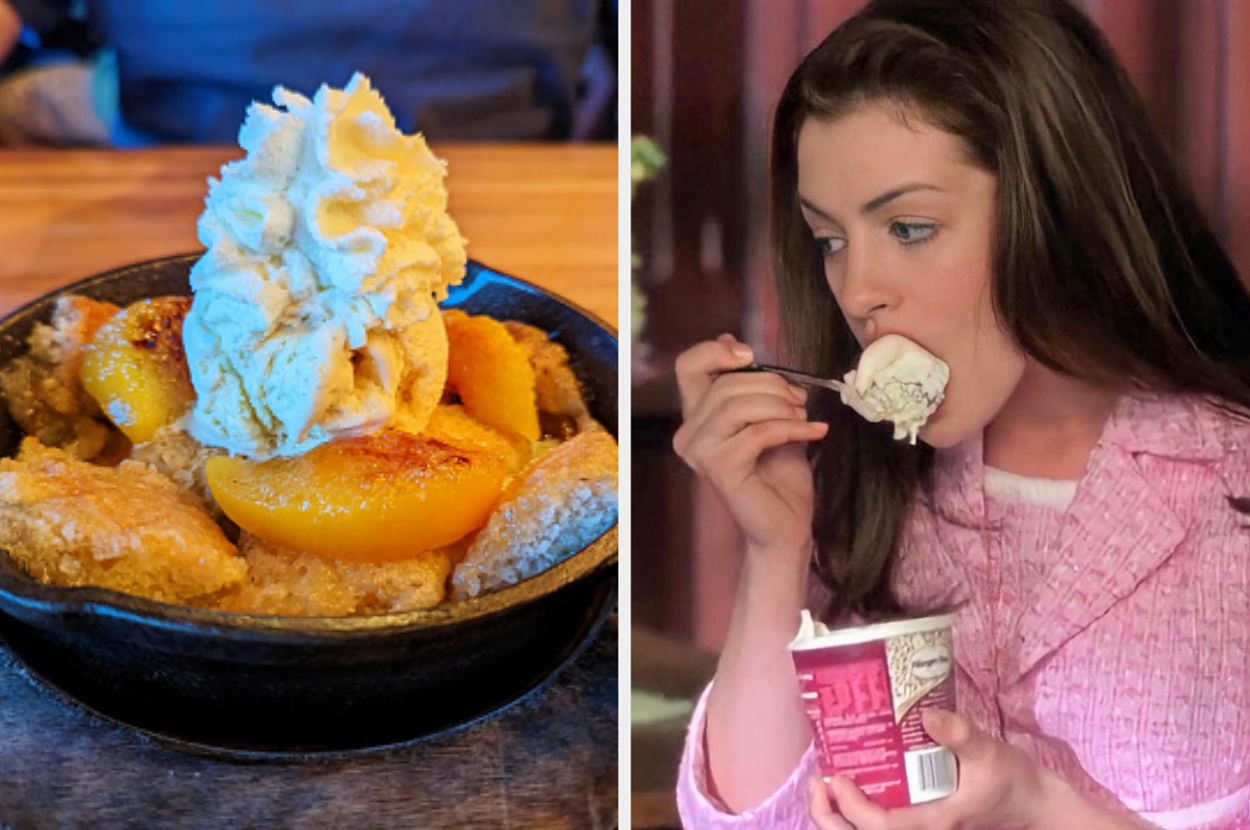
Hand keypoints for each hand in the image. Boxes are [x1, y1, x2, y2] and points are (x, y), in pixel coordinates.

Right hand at [672, 334, 826, 557]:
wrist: (785, 527)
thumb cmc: (778, 474)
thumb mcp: (767, 417)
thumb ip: (749, 387)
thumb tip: (732, 341)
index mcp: (696, 418)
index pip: (688, 366)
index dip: (716, 351)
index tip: (752, 355)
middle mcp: (688, 435)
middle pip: (725, 385)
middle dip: (772, 385)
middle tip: (801, 399)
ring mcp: (700, 453)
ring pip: (737, 405)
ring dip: (781, 406)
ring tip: (805, 416)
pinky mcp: (720, 468)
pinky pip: (758, 432)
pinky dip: (793, 427)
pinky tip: (816, 432)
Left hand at [809, 710, 1051, 829]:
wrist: (1033, 804)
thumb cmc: (1010, 779)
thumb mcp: (988, 752)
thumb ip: (960, 735)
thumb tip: (928, 716)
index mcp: (934, 823)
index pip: (883, 826)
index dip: (853, 807)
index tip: (837, 778)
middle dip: (831, 815)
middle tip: (816, 781)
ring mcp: (920, 827)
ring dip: (839, 814)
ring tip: (823, 782)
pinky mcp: (919, 819)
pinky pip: (881, 822)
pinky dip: (857, 810)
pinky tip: (849, 782)